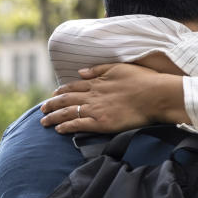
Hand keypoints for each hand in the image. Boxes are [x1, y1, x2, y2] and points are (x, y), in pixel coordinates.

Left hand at [40, 63, 186, 133]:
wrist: (155, 95)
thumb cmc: (142, 80)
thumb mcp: (119, 67)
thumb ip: (98, 69)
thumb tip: (81, 71)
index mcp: (97, 82)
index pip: (73, 86)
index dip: (61, 91)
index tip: (53, 95)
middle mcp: (93, 95)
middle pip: (66, 99)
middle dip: (51, 105)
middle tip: (42, 109)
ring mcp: (96, 109)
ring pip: (68, 113)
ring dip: (53, 117)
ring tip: (43, 121)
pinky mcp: (101, 123)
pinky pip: (78, 125)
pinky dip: (66, 126)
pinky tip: (58, 129)